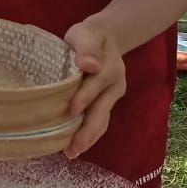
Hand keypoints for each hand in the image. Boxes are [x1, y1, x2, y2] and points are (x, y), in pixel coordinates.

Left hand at [63, 20, 127, 159]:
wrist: (106, 38)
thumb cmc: (89, 36)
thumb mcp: (86, 34)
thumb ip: (87, 48)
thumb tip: (89, 65)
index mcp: (109, 67)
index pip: (95, 84)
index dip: (84, 97)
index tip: (72, 110)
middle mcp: (114, 85)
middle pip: (101, 110)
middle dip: (87, 131)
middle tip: (72, 149)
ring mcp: (113, 96)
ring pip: (103, 120)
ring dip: (89, 138)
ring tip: (72, 153)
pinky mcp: (108, 103)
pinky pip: (101, 121)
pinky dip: (91, 134)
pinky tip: (76, 145)